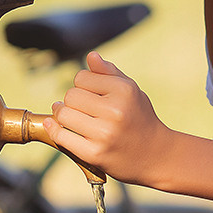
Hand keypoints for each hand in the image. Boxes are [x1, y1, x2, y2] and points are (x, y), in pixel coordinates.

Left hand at [44, 53, 212, 199]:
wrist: (157, 156)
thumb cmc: (141, 119)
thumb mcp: (132, 92)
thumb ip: (110, 73)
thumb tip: (91, 56)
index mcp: (124, 90)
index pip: (81, 77)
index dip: (83, 85)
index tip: (91, 96)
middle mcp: (115, 111)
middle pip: (70, 95)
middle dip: (73, 101)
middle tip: (83, 110)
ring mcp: (105, 134)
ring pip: (63, 114)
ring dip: (64, 116)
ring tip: (73, 119)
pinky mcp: (95, 154)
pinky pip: (62, 136)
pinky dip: (56, 131)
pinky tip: (57, 127)